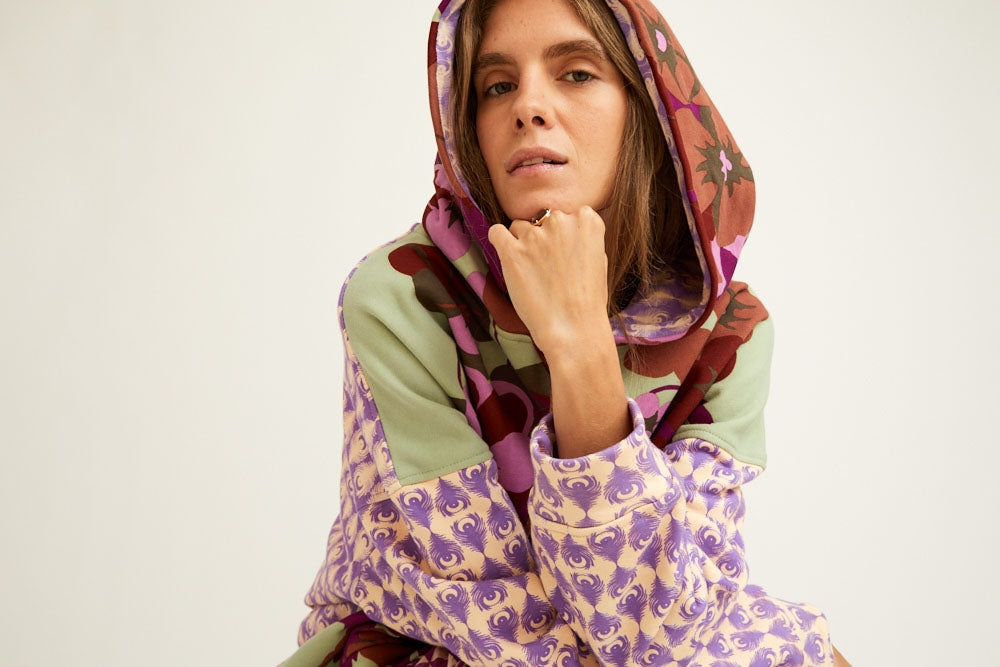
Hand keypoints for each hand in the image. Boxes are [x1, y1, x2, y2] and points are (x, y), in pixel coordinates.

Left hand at [489, 206, 629, 456]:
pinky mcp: (512, 251)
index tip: (563, 255)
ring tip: (531, 272)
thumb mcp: (598, 261)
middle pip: (543, 219)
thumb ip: (582, 239)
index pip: (569, 215)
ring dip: (522, 244)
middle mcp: (561, 221)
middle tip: (547, 268)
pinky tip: (508, 257)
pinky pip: (497, 232)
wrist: (574, 330)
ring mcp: (535, 235)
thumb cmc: (588, 302)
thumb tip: (566, 232)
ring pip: (519, 227)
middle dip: (542, 238)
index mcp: (587, 221)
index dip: (563, 235)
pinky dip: (499, 241)